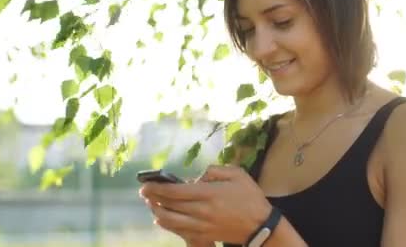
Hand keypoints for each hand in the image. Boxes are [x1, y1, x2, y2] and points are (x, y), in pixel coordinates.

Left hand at [139, 165, 271, 244]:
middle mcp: (202, 210)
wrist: (261, 225)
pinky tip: (162, 218)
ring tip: (152, 204)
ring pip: (170, 221)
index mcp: (209, 193)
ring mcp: (202, 225)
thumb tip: (198, 176)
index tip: (147, 184)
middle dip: (153, 198)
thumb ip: (215, 170)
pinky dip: (167, 224)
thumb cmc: (250, 197)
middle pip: (169, 205)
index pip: (175, 191)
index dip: (157, 188)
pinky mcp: (204, 235)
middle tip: (144, 192)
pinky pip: (179, 231)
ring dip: (157, 212)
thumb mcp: (237, 174)